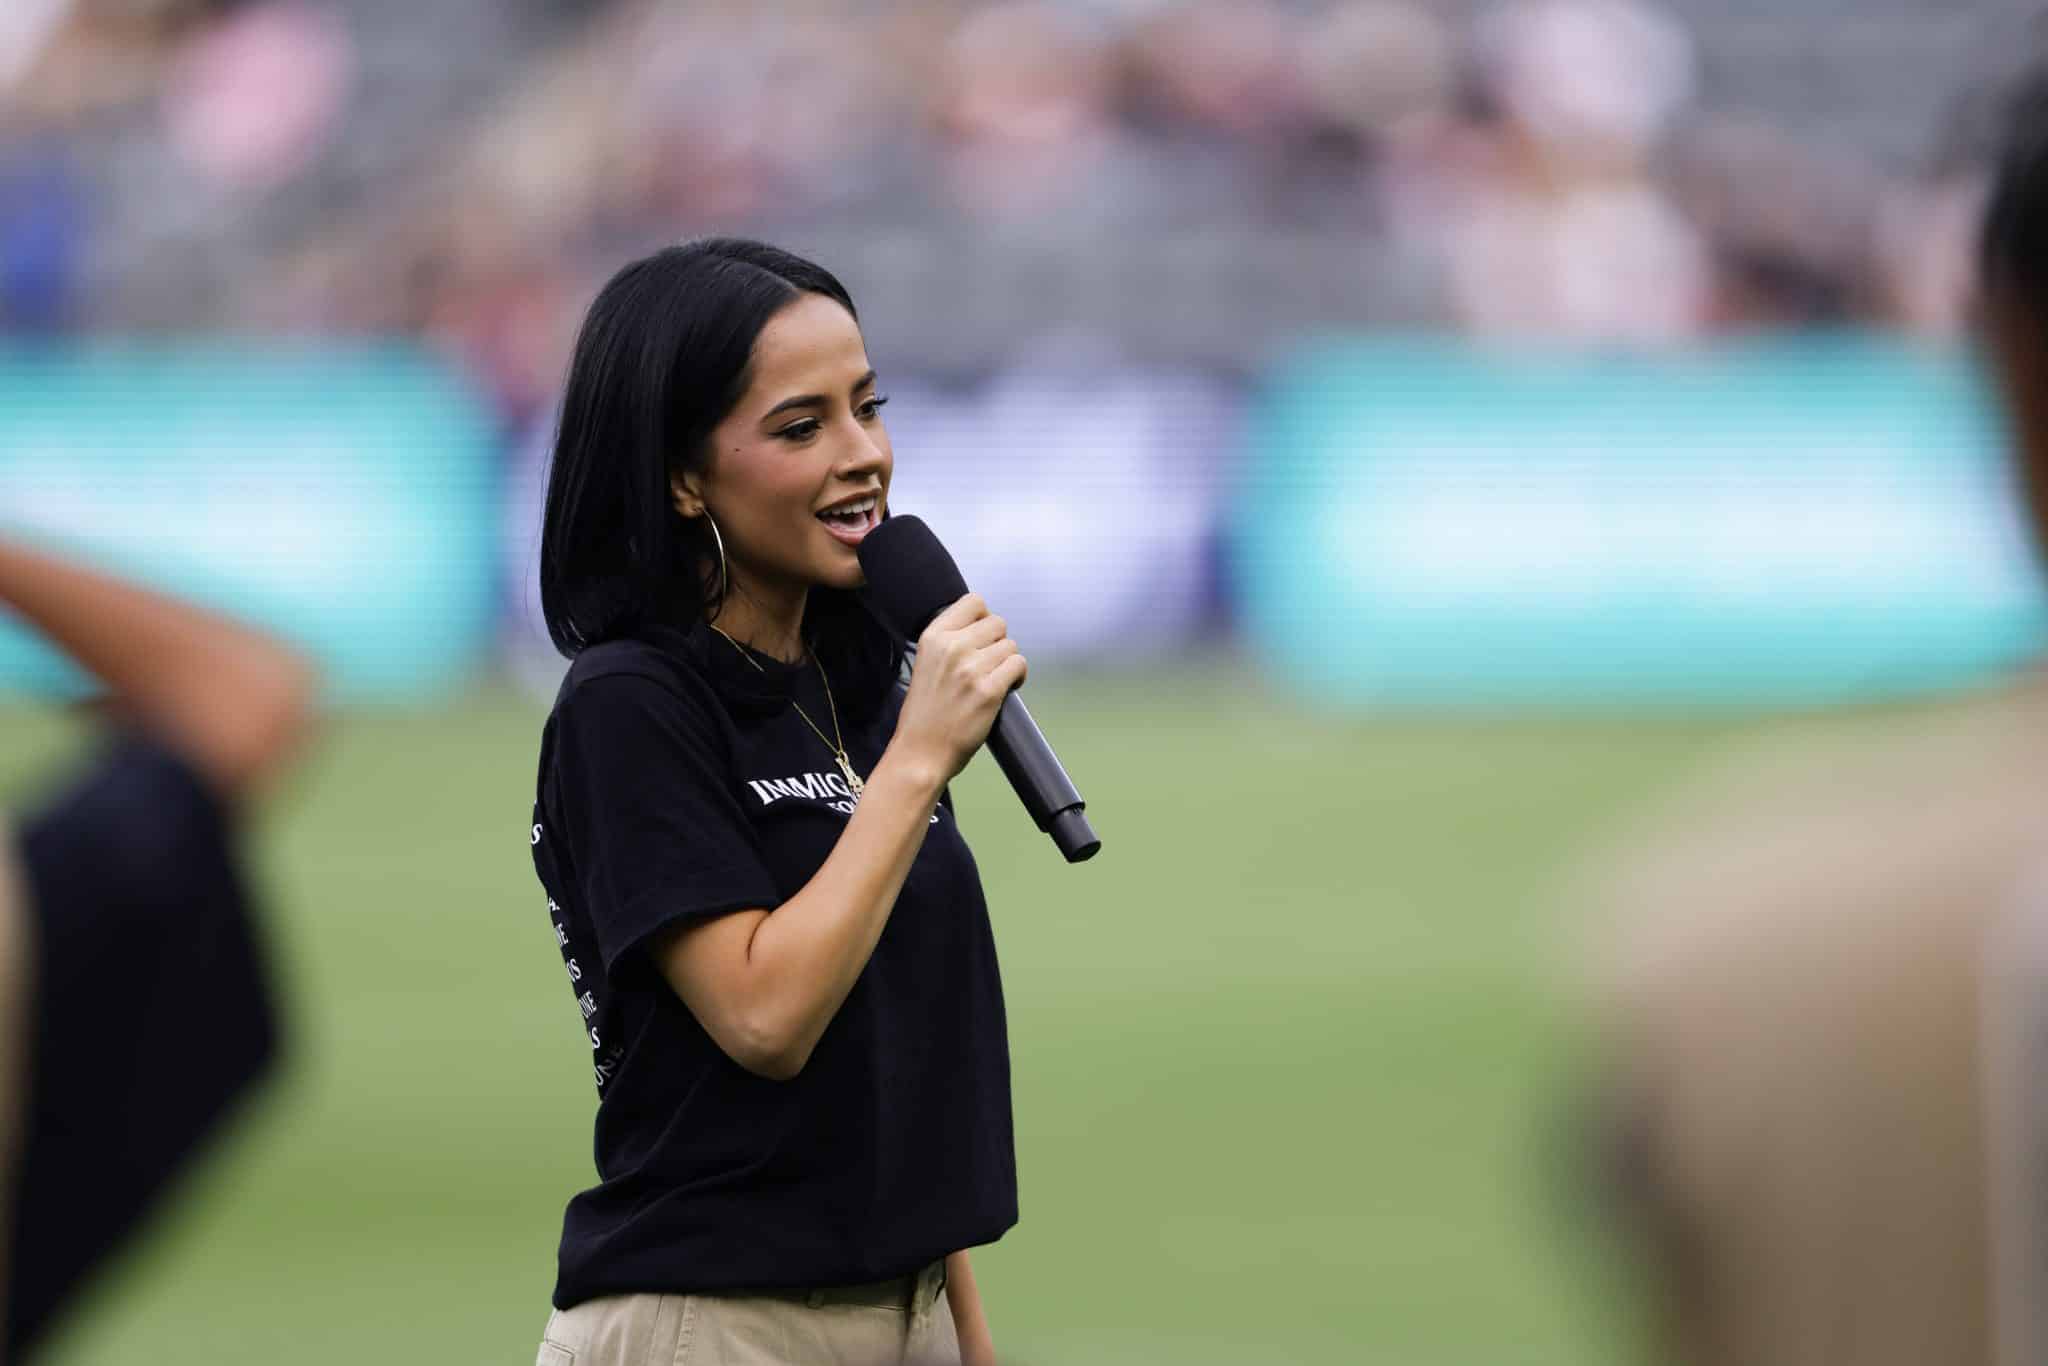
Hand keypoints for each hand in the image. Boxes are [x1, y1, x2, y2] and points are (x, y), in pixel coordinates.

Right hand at [890, 593, 1025, 782]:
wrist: (920, 752)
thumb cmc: (924, 714)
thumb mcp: (925, 664)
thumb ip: (949, 642)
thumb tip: (983, 628)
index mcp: (933, 637)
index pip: (974, 602)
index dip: (984, 619)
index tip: (981, 638)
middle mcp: (952, 647)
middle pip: (998, 623)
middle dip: (998, 643)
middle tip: (988, 665)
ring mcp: (971, 668)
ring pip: (1010, 645)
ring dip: (1007, 663)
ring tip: (994, 680)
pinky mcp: (989, 690)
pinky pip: (1019, 664)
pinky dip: (1018, 676)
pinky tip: (1006, 688)